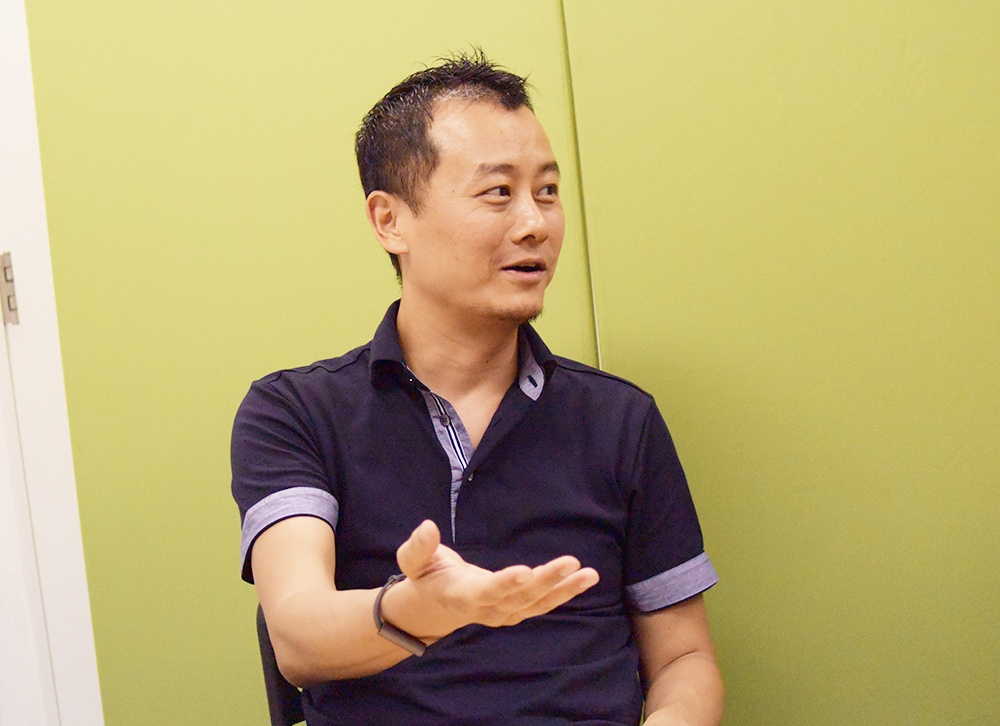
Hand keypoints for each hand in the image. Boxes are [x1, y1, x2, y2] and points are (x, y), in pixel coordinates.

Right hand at [385, 520, 598, 639]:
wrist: (432, 608)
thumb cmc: (425, 578)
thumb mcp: (412, 561)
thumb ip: (418, 547)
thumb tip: (427, 526)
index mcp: (461, 596)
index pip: (485, 592)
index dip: (504, 584)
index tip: (524, 571)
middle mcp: (487, 609)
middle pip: (520, 598)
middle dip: (546, 581)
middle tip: (569, 563)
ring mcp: (504, 613)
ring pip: (537, 603)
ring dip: (564, 589)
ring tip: (589, 574)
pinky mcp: (516, 610)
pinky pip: (543, 603)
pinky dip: (564, 592)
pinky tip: (585, 578)